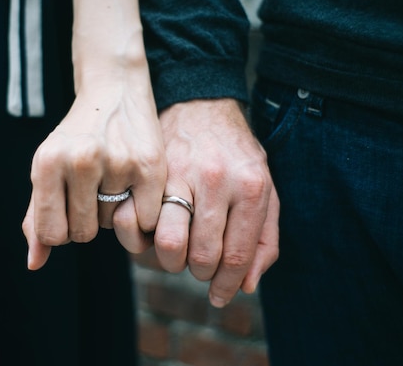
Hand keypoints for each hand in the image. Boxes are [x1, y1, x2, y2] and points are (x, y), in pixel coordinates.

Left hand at [22, 69, 165, 268]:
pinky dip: (141, 213)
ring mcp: (118, 162)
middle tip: (95, 191)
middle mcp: (81, 160)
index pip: (52, 234)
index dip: (63, 230)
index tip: (70, 211)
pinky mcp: (150, 166)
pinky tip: (136, 188)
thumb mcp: (49, 168)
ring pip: (114, 226)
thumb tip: (33, 264)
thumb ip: (38, 216)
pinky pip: (144, 220)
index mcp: (47, 162)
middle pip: (84, 233)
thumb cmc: (77, 137)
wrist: (114, 91)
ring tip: (115, 180)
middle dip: (89, 221)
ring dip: (115, 212)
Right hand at [131, 98, 279, 306]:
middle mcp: (216, 180)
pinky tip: (150, 234)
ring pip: (168, 243)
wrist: (203, 105)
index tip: (218, 296)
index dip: (226, 285)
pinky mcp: (150, 170)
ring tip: (176, 250)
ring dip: (170, 260)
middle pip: (201, 256)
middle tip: (198, 263)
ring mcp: (180, 173)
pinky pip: (136, 219)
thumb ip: (264, 238)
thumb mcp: (266, 188)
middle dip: (198, 272)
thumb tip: (245, 285)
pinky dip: (138, 238)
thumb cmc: (236, 154)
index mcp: (250, 187)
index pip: (236, 255)